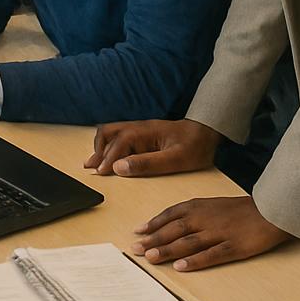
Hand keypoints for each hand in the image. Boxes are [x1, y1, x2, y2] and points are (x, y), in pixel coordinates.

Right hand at [85, 119, 221, 176]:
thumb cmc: (195, 145)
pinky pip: (119, 136)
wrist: (208, 132)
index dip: (107, 158)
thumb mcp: (175, 159)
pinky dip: (109, 145)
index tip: (100, 172)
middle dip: (98, 151)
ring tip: (94, 162)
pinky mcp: (143, 134)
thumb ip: (147, 164)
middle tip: (91, 168)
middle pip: (109, 133)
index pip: (119, 144)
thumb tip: (119, 167)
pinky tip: (108, 155)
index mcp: (145, 132)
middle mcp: (138, 128)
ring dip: (101, 147)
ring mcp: (140, 129)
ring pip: (111, 132)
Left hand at [132, 196, 293, 271]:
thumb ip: (189, 212)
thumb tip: (167, 222)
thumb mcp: (210, 204)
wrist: (269, 210)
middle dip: (153, 240)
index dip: (152, 224)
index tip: (137, 233)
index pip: (169, 215)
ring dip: (167, 250)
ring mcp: (218, 233)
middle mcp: (204, 218)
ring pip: (188, 243)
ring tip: (151, 258)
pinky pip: (211, 254)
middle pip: (174, 230)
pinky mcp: (233, 247)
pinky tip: (181, 267)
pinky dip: (195, 261)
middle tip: (136, 249)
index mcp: (198, 206)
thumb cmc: (237, 208)